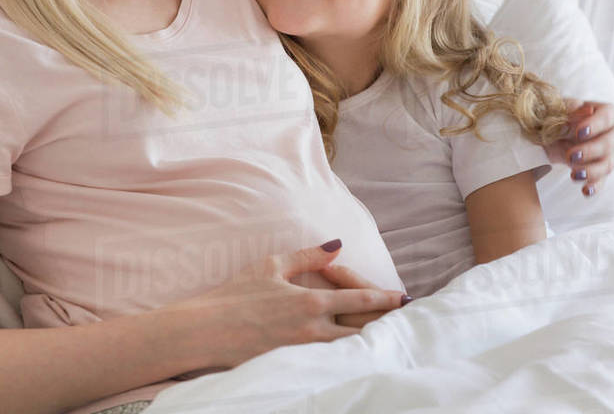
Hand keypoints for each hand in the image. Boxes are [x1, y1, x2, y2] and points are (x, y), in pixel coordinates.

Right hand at [168, 240, 409, 368]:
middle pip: (364, 331)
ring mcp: (305, 353)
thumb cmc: (236, 295)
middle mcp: (314, 330)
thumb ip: (307, 257)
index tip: (404, 299)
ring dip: (371, 345)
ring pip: (351, 352)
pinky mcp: (294, 367)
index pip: (360, 300)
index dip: (386, 300)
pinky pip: (331, 365)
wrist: (206, 330)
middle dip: (387, 326)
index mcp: (311, 301)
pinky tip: (359, 359)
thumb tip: (337, 245)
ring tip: (390, 341)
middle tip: (407, 323)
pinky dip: (348, 360)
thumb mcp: (271, 266)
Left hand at [544, 99, 613, 196]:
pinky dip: (595, 186)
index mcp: (603, 112)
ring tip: (573, 175)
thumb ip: (566, 107)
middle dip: (593, 150)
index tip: (579, 132)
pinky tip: (586, 191)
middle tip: (571, 156)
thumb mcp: (555, 108)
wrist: (542, 134)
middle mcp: (611, 132)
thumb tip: (579, 107)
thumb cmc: (553, 115)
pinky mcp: (598, 170)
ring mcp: (607, 153)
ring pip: (609, 163)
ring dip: (592, 170)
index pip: (611, 115)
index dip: (597, 124)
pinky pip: (602, 180)